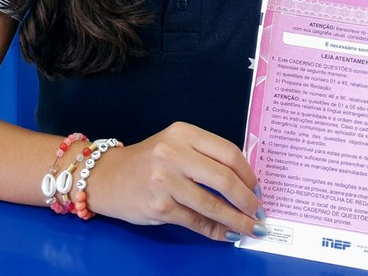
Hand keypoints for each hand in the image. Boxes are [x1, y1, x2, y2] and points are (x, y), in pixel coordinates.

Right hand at [89, 122, 264, 240]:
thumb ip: (205, 156)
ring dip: (238, 220)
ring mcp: (165, 181)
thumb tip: (245, 183)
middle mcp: (174, 153)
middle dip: (248, 199)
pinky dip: (216, 231)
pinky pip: (197, 222)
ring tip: (251, 228)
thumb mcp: (175, 145)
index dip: (249, 174)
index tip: (258, 188)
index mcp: (183, 133)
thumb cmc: (148, 161)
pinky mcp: (159, 206)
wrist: (107, 177)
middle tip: (259, 211)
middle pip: (224, 178)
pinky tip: (228, 234)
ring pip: (213, 204)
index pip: (228, 152)